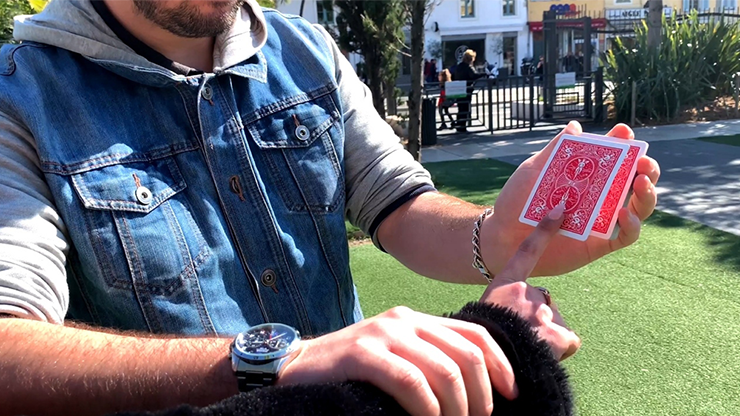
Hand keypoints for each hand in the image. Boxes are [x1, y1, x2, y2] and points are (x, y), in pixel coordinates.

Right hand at [278, 306, 517, 415]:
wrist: (296, 367)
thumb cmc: (352, 372)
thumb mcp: (397, 358)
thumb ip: (429, 361)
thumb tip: (475, 391)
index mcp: (417, 320)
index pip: (475, 334)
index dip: (501, 364)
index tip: (513, 395)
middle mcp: (404, 320)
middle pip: (467, 355)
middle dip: (483, 396)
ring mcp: (383, 334)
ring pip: (444, 371)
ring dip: (458, 410)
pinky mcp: (363, 353)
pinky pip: (410, 381)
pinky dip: (428, 409)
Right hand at [480, 204, 580, 359]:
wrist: (488, 367)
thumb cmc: (482, 344)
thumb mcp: (483, 316)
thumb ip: (506, 307)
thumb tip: (523, 318)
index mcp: (504, 286)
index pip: (526, 252)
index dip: (544, 231)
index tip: (560, 211)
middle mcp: (525, 293)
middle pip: (541, 302)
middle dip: (537, 319)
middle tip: (520, 336)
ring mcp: (544, 311)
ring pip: (554, 324)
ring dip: (546, 337)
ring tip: (528, 350)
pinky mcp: (560, 333)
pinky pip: (568, 341)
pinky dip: (560, 350)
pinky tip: (545, 356)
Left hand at [483, 121, 660, 275]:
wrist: (503, 236)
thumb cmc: (516, 201)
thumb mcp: (533, 171)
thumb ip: (555, 150)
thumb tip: (575, 127)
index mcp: (588, 175)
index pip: (615, 157)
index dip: (625, 144)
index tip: (624, 133)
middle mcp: (601, 196)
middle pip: (636, 179)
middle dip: (647, 168)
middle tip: (643, 162)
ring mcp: (603, 219)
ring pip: (639, 206)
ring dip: (648, 194)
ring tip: (641, 183)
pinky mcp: (601, 244)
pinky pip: (627, 235)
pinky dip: (632, 225)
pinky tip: (623, 214)